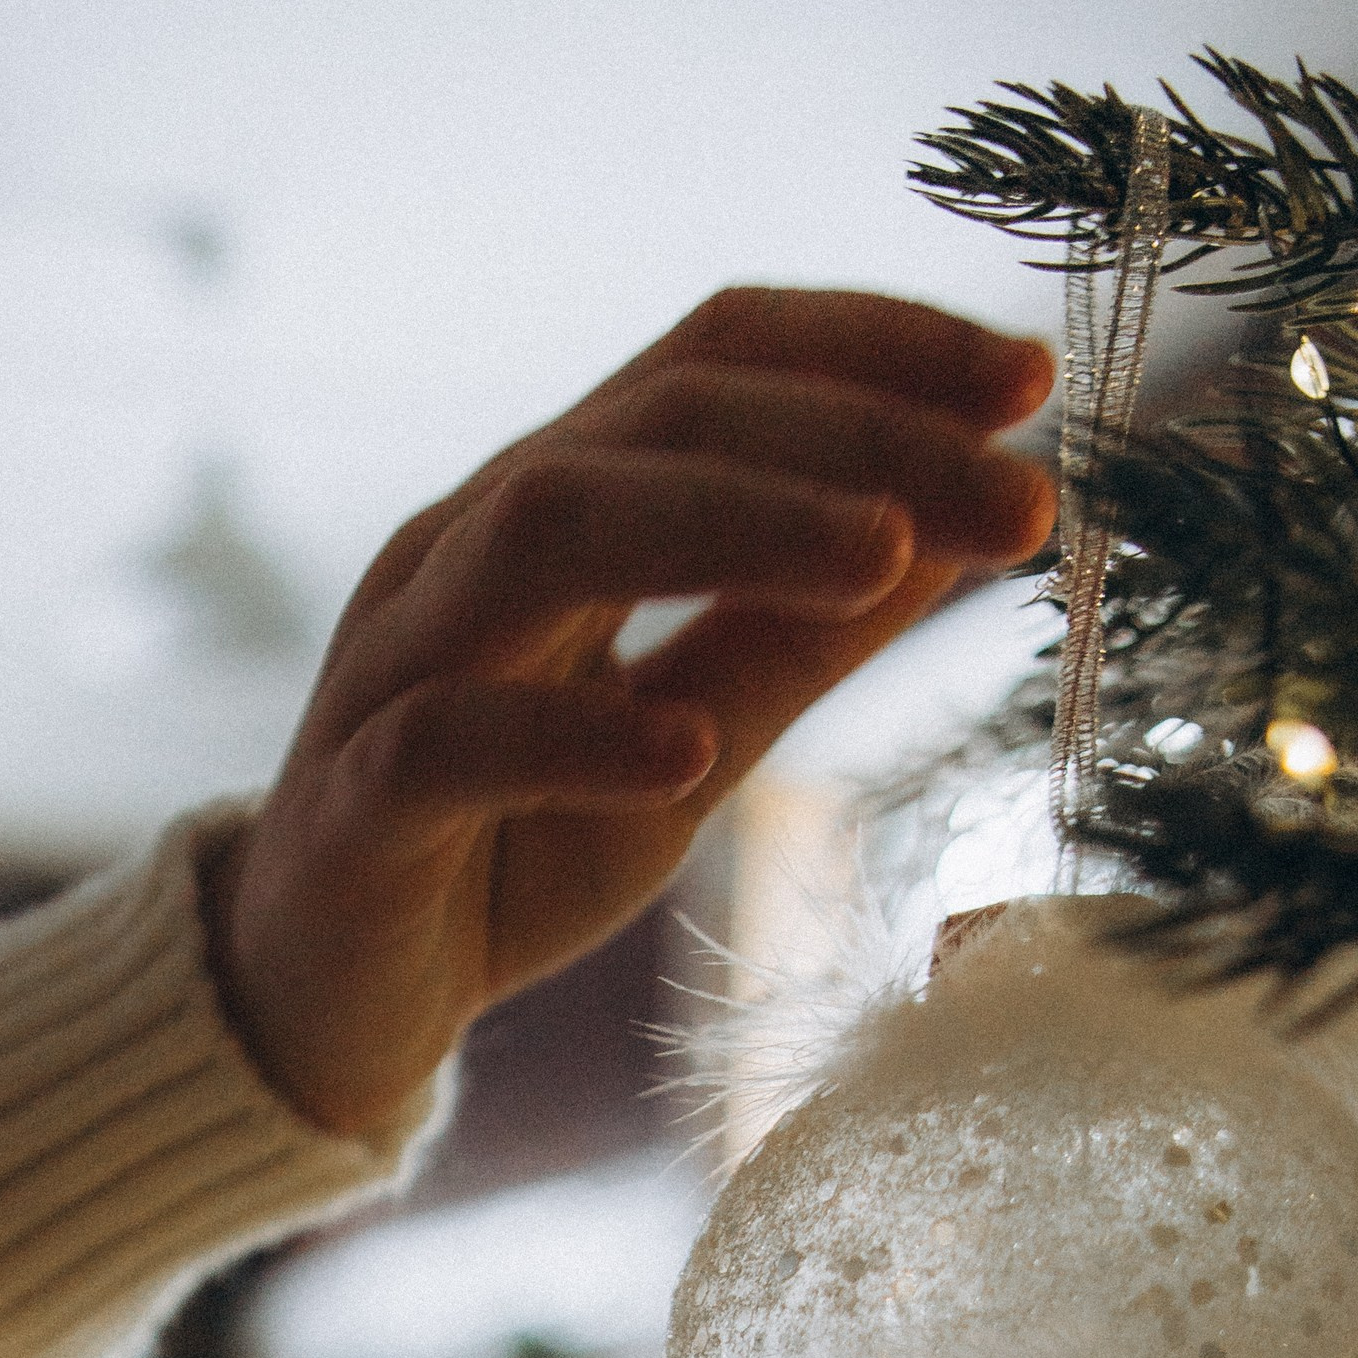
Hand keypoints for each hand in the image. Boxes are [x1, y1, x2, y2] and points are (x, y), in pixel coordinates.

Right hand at [216, 287, 1055, 1134]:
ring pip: (543, 532)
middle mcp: (465, 551)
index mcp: (550, 507)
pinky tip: (687, 755)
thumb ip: (798, 640)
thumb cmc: (509, 855)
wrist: (327, 1005)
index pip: (712, 363)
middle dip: (851, 441)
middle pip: (656, 423)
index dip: (871, 351)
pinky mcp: (352, 805)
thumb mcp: (691, 742)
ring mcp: (393, 666)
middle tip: (1011, 494)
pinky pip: (450, 740)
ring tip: (880, 570)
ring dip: (728, 530)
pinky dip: (575, 735)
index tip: (1030, 389)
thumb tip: (956, 533)